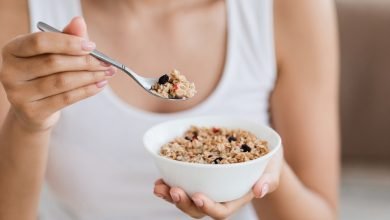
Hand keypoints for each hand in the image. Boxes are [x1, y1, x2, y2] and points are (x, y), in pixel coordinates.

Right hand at [0, 17, 114, 131]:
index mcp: (13, 50)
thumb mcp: (53, 53)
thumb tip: (79, 22)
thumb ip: (66, 37)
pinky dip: (87, 91)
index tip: (92, 46)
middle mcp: (10, 72)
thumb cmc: (45, 74)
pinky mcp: (32, 112)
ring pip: (62, 82)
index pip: (40, 42)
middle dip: (85, 62)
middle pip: (54, 63)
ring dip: (90, 77)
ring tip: (106, 73)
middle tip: (106, 63)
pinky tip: (99, 85)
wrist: (33, 108)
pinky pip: (66, 98)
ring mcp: (19, 94)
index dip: (68, 43)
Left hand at [153, 148, 283, 218]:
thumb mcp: (273, 168)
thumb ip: (269, 179)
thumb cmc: (269, 162)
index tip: (198, 196)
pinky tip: (160, 178)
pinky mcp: (199, 176)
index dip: (208, 207)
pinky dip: (170, 182)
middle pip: (198, 208)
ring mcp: (208, 187)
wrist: (261, 152)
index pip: (221, 210)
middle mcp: (219, 196)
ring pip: (186, 198)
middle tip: (173, 190)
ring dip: (171, 194)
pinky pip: (183, 183)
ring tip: (158, 186)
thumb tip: (259, 191)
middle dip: (183, 202)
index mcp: (236, 198)